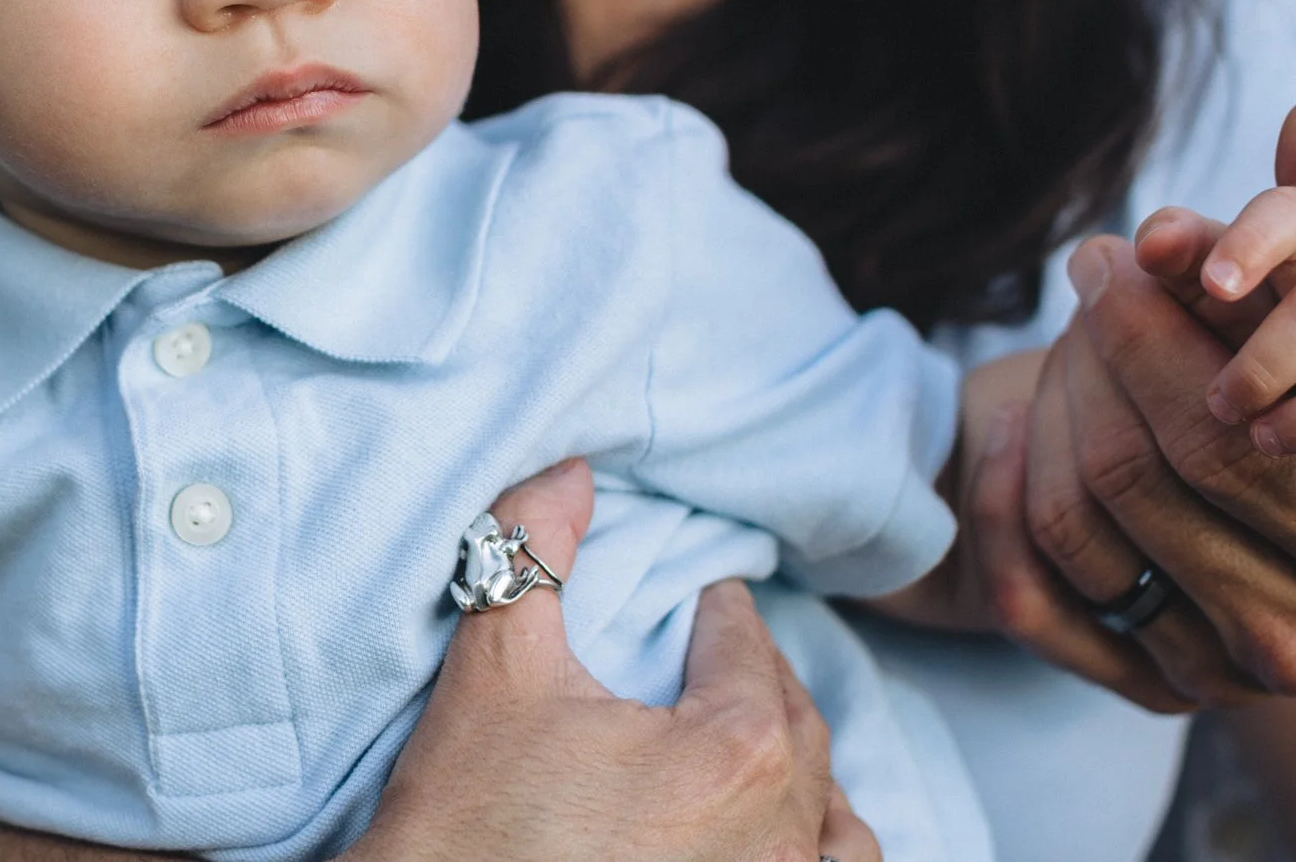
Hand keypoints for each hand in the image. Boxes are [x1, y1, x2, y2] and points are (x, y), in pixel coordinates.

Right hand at [353, 459, 874, 861]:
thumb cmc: (467, 825)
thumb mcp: (495, 669)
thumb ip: (534, 551)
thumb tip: (571, 472)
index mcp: (736, 751)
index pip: (747, 648)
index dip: (719, 613)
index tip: (702, 600)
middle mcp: (780, 834)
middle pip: (796, 724)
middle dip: (756, 678)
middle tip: (716, 653)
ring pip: (829, 816)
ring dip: (798, 770)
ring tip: (750, 743)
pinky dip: (812, 845)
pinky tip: (771, 831)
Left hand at [1010, 100, 1295, 703]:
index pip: (1215, 423)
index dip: (1143, 324)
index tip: (1105, 252)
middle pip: (1138, 474)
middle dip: (1091, 359)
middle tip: (1082, 278)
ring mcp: (1233, 672)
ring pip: (1079, 530)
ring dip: (1044, 416)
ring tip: (1059, 337)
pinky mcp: (1166, 687)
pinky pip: (1044, 600)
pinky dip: (1009, 507)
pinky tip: (1013, 428)